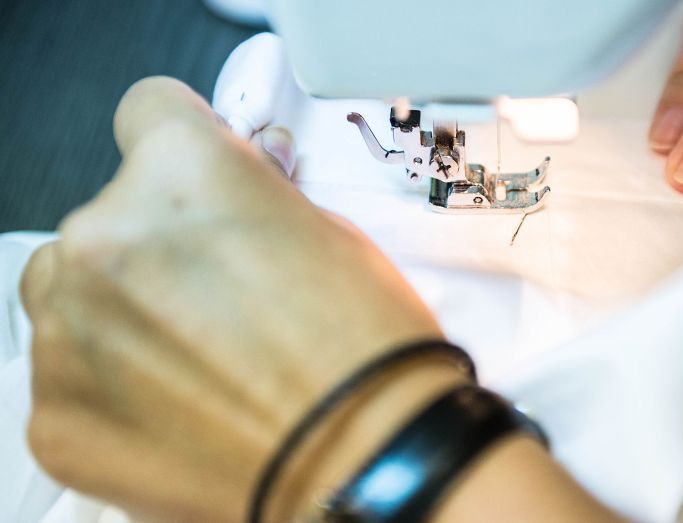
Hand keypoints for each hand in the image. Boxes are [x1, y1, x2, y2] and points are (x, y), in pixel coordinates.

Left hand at [20, 77, 451, 520]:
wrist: (369, 463)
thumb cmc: (367, 354)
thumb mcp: (328, 235)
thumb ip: (249, 204)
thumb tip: (224, 206)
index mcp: (182, 173)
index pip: (148, 112)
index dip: (179, 143)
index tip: (188, 176)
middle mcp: (106, 239)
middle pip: (107, 216)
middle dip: (156, 248)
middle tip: (219, 298)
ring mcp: (69, 330)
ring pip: (75, 294)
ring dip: (125, 314)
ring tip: (202, 360)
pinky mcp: (55, 413)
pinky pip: (71, 373)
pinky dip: (116, 386)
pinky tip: (184, 407)